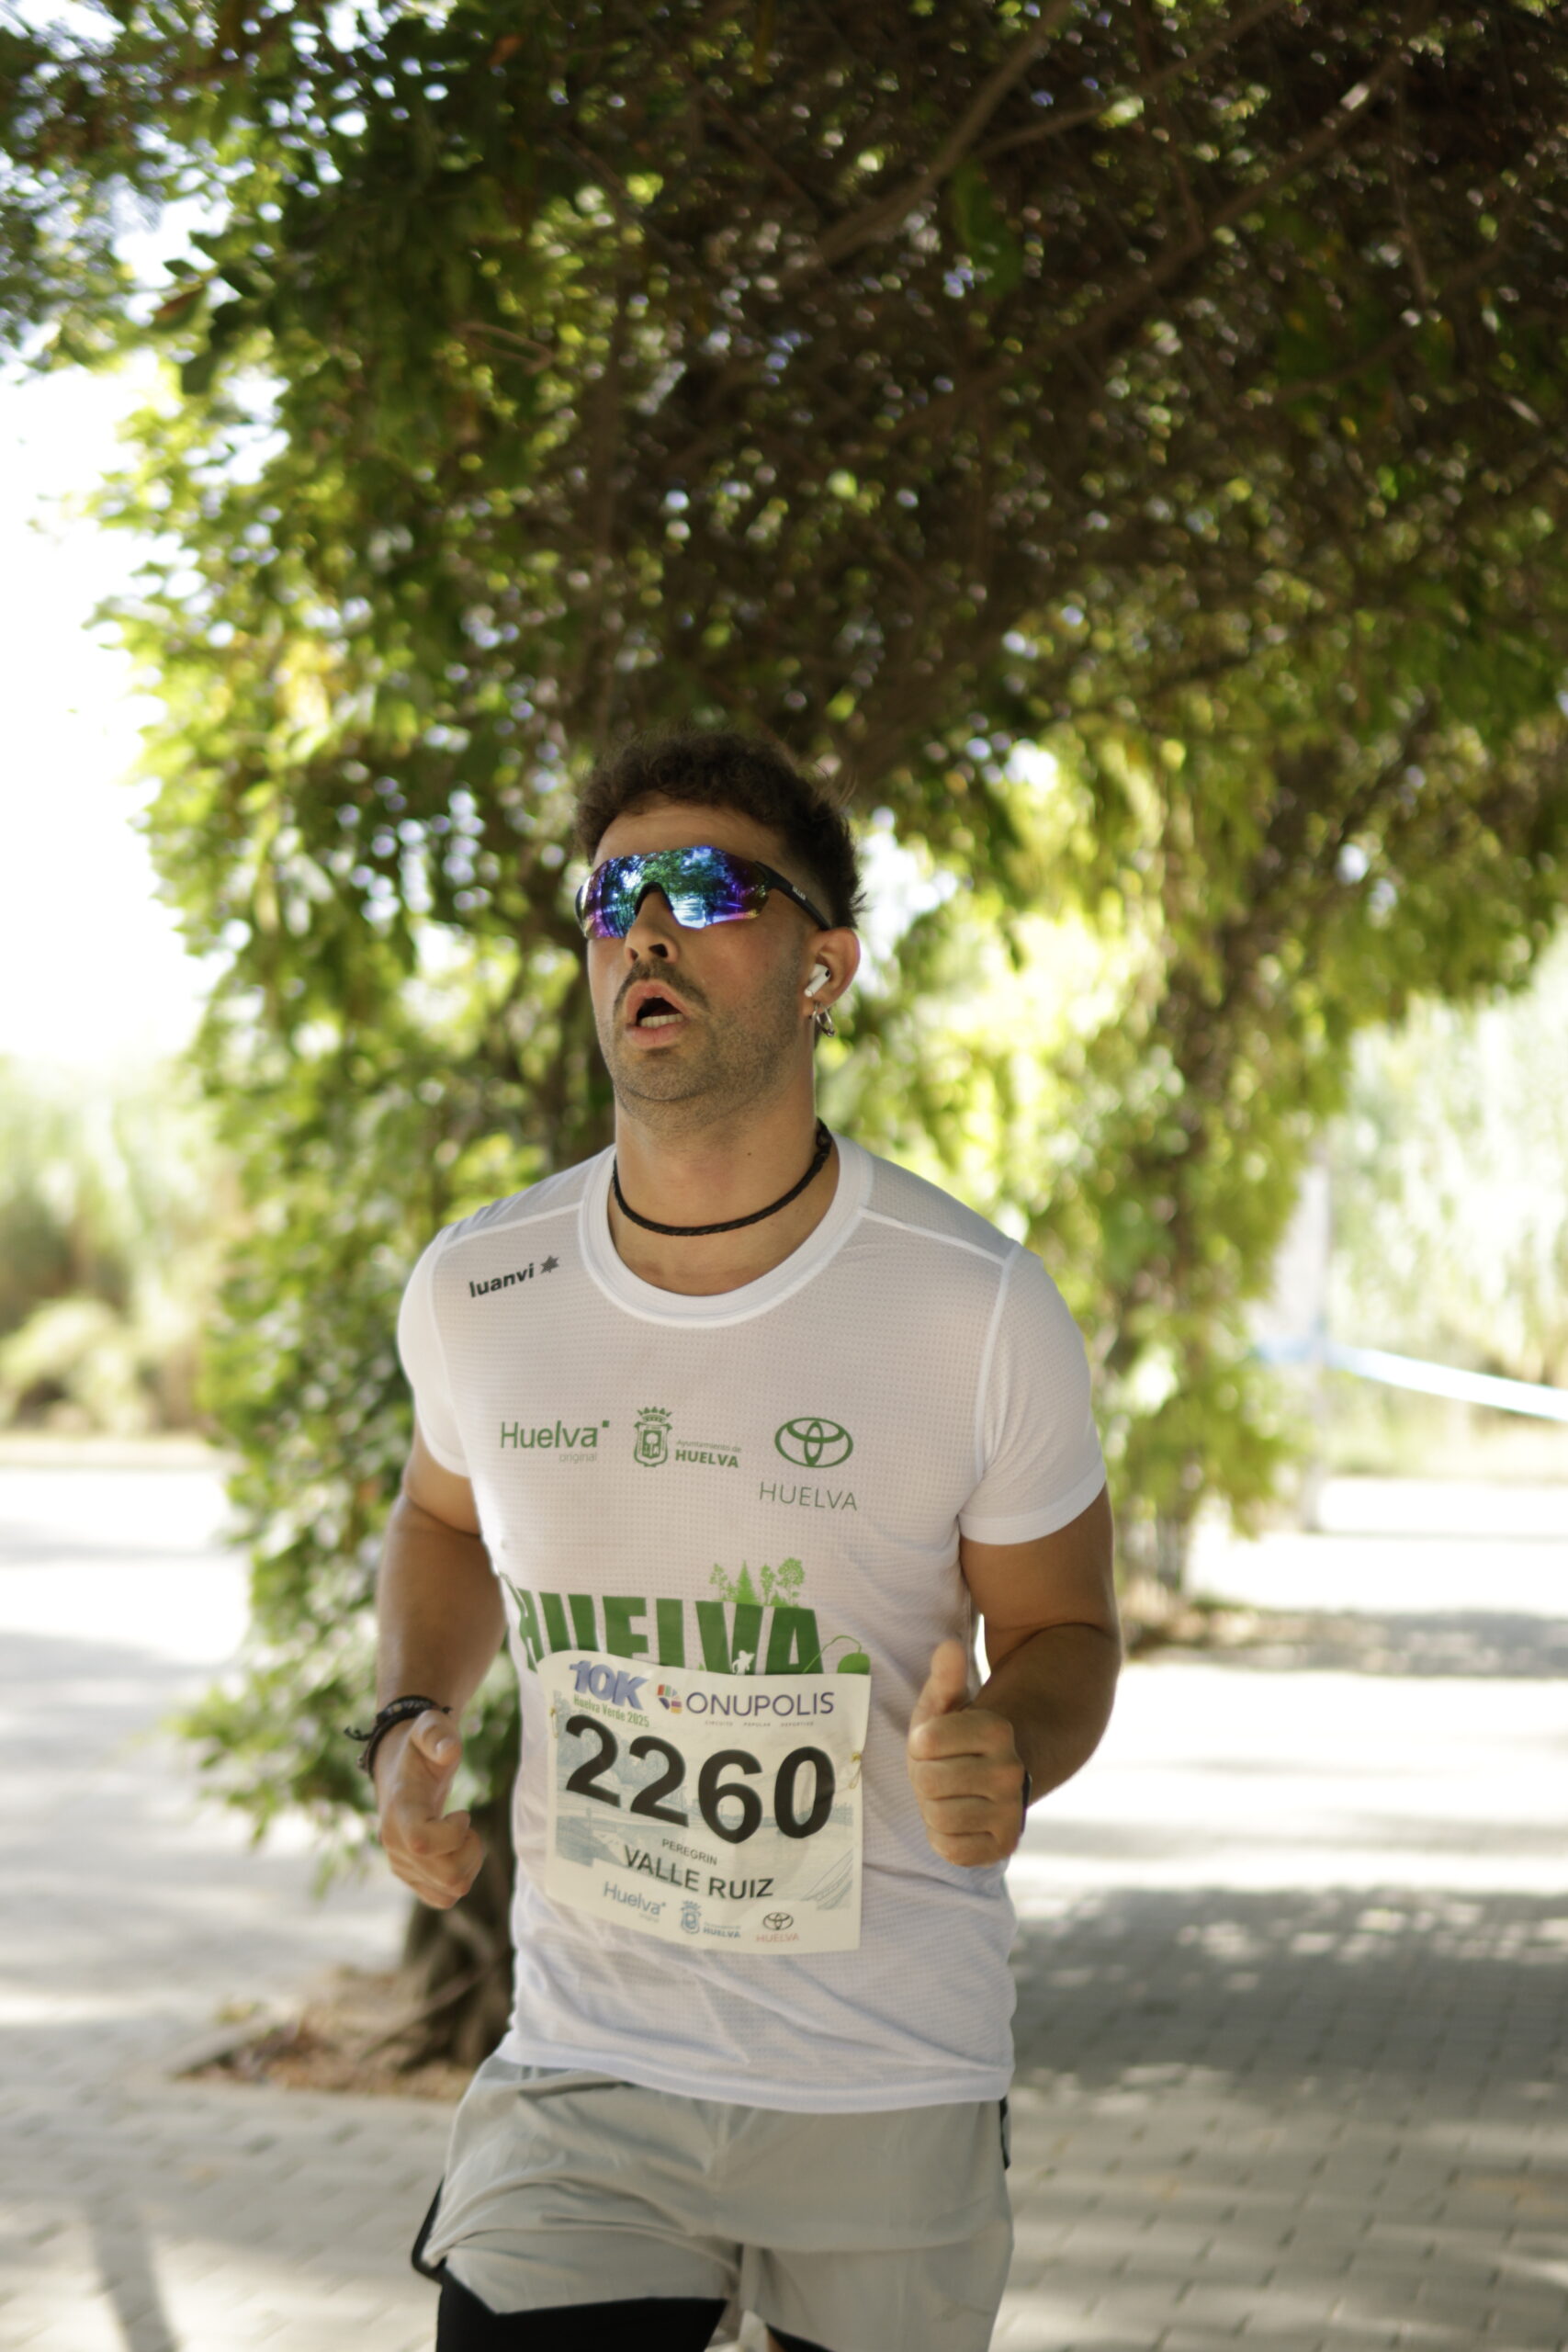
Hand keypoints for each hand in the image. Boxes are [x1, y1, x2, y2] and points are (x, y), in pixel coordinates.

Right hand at [375, 1710, 485, 1908]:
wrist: (398, 1768)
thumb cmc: (420, 1749)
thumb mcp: (428, 1729)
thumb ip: (436, 1734)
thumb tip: (449, 1750)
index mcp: (400, 1812)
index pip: (422, 1844)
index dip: (454, 1834)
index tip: (462, 1813)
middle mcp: (395, 1845)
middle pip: (449, 1878)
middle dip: (471, 1852)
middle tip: (466, 1826)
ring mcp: (402, 1865)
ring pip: (450, 1892)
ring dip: (468, 1864)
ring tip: (462, 1836)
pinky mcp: (411, 1877)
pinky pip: (443, 1899)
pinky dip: (459, 1879)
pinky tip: (457, 1852)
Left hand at [906, 1639, 1026, 1867]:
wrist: (991, 1781)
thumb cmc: (957, 1740)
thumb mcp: (946, 1706)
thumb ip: (945, 1677)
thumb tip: (948, 1647)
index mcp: (997, 1730)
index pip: (925, 1742)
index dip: (919, 1745)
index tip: (933, 1744)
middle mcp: (1011, 1770)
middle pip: (928, 1782)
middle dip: (923, 1777)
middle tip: (939, 1772)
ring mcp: (1011, 1811)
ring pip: (938, 1816)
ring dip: (932, 1808)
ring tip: (948, 1795)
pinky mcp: (1003, 1847)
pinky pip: (950, 1849)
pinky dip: (943, 1838)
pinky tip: (957, 1820)